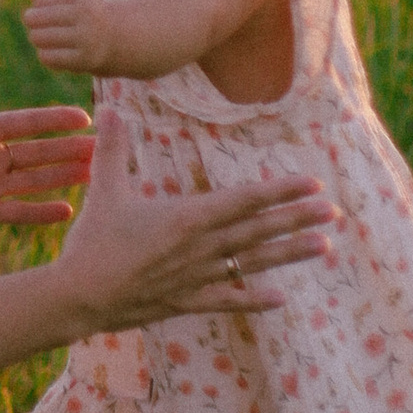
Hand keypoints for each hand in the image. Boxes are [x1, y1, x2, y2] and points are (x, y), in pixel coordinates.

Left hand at [0, 43, 93, 237]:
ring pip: (35, 180)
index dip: (56, 120)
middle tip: (107, 149)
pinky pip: (18, 211)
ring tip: (97, 175)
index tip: (87, 117)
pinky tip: (68, 210)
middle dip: (71, 150)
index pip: (28, 123)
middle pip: (39, 152)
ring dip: (64, 177)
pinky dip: (42, 211)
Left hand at [23, 0, 107, 71]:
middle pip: (33, 17)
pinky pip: (47, 57)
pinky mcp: (84, 59)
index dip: (37, 4)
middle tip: (39, 24)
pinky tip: (54, 51)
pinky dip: (45, 54)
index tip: (46, 7)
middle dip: (32, 21)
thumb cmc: (82, 11)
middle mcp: (86, 14)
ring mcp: (86, 38)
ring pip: (38, 37)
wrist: (113, 37)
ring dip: (37, 38)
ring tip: (44, 37)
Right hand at [50, 119, 335, 331]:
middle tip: (334, 210)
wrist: (79, 297)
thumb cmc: (92, 243)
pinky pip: (228, 299)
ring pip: (253, 263)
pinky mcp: (187, 301)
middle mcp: (200, 248)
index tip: (311, 183)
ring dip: (290, 253)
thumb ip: (113, 150)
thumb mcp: (103, 190)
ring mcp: (197, 277)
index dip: (279, 191)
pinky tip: (281, 299)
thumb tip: (111, 110)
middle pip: (258, 230)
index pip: (243, 200)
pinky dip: (255, 299)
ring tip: (324, 245)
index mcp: (186, 217)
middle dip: (297, 218)